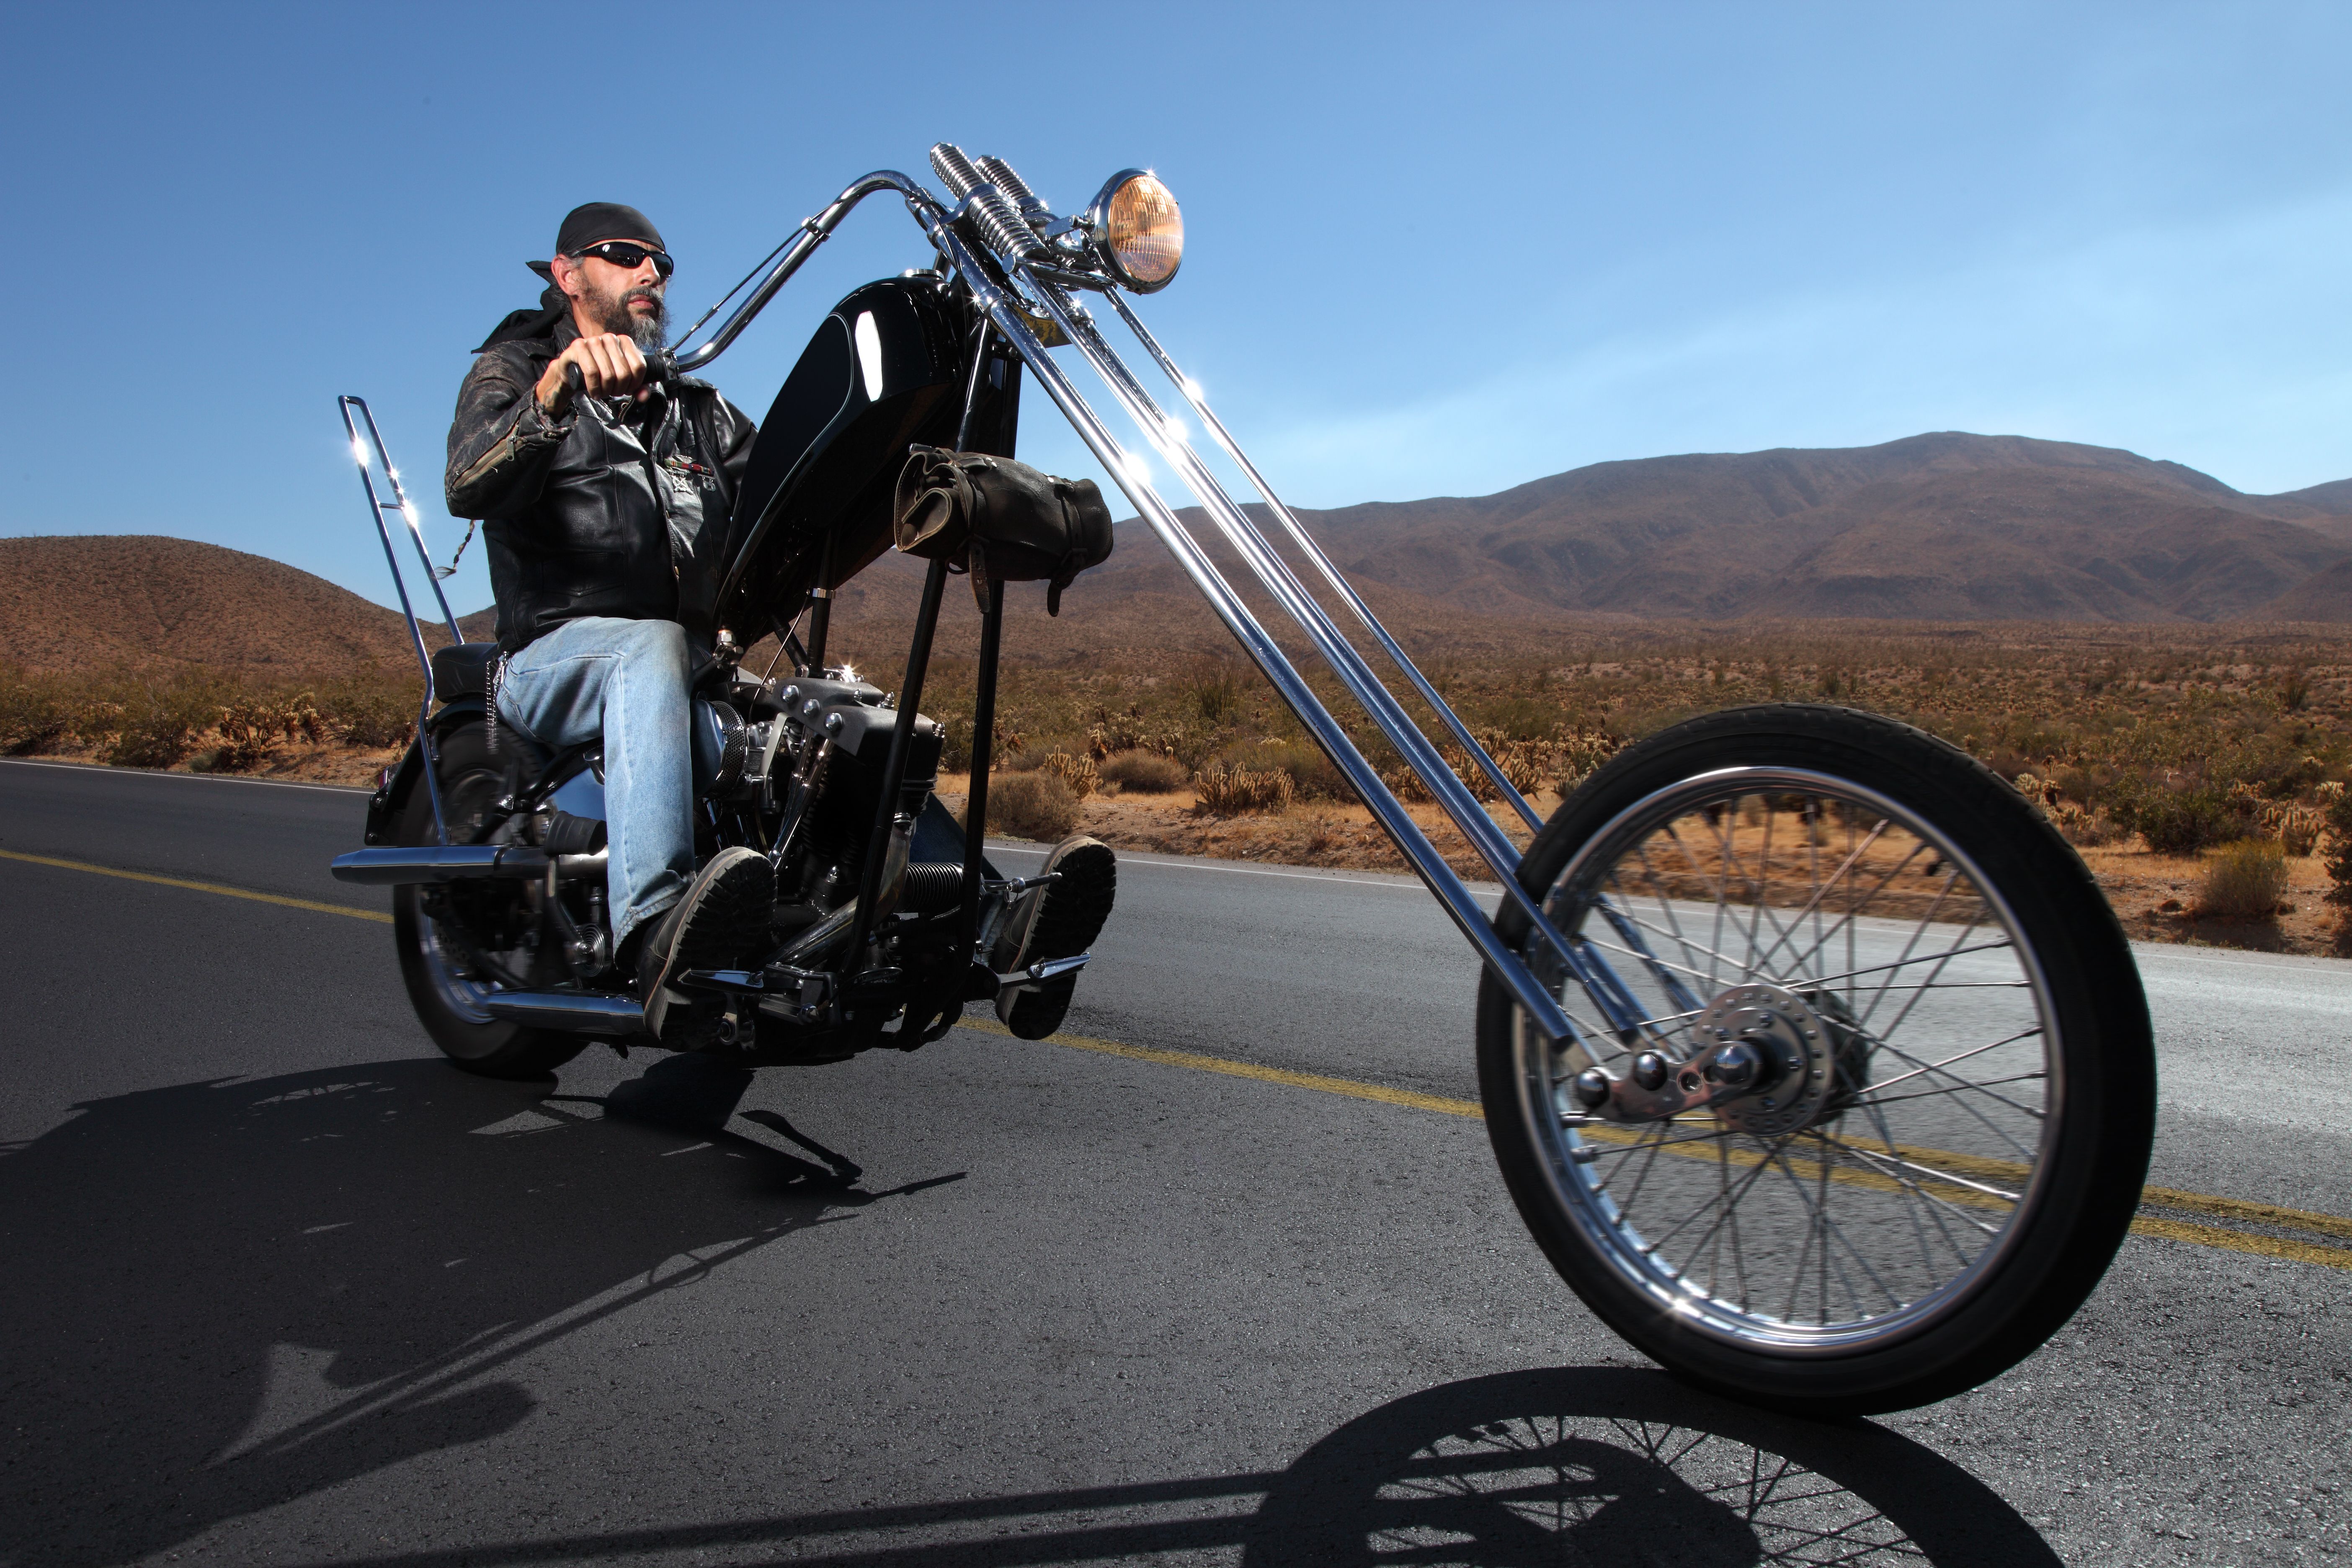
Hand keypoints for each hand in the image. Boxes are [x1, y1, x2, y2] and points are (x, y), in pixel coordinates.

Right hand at [534, 333, 649, 414]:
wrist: (572, 370)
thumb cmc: (598, 373)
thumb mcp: (620, 380)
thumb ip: (636, 387)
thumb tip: (644, 395)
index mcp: (624, 341)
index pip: (639, 366)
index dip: (634, 384)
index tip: (626, 389)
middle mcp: (610, 338)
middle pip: (624, 373)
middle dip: (618, 389)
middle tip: (611, 392)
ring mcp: (594, 341)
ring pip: (608, 374)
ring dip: (605, 390)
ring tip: (601, 392)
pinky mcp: (579, 347)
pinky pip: (592, 372)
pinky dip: (594, 387)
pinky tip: (593, 391)